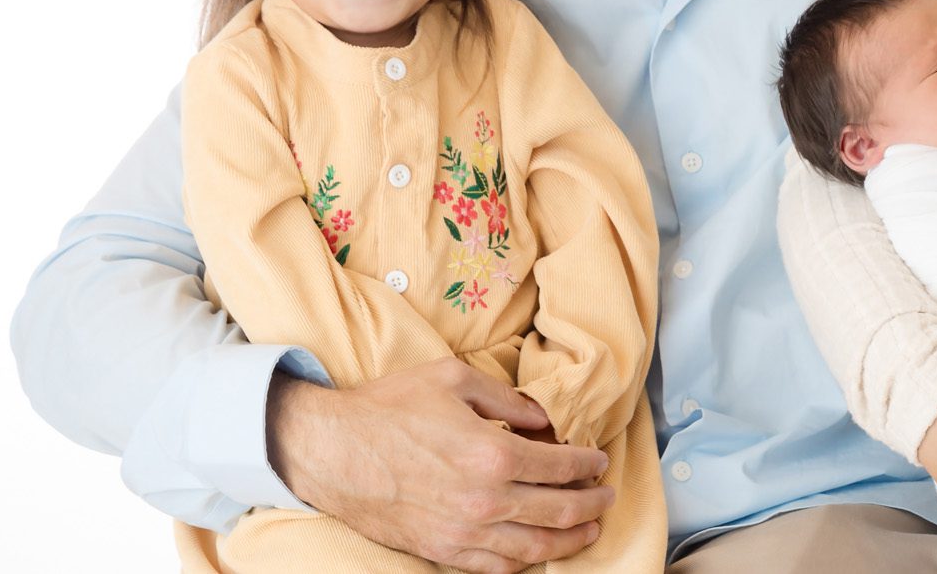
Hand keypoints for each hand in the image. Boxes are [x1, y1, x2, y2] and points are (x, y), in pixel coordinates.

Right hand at [270, 358, 614, 573]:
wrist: (331, 450)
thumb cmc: (389, 408)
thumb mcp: (454, 380)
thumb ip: (508, 399)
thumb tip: (543, 420)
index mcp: (494, 453)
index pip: (561, 466)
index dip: (588, 465)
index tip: (599, 462)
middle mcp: (485, 500)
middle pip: (558, 511)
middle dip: (590, 504)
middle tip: (605, 496)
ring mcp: (463, 532)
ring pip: (534, 547)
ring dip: (569, 539)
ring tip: (587, 530)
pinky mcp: (441, 551)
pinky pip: (497, 567)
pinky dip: (525, 562)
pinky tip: (538, 552)